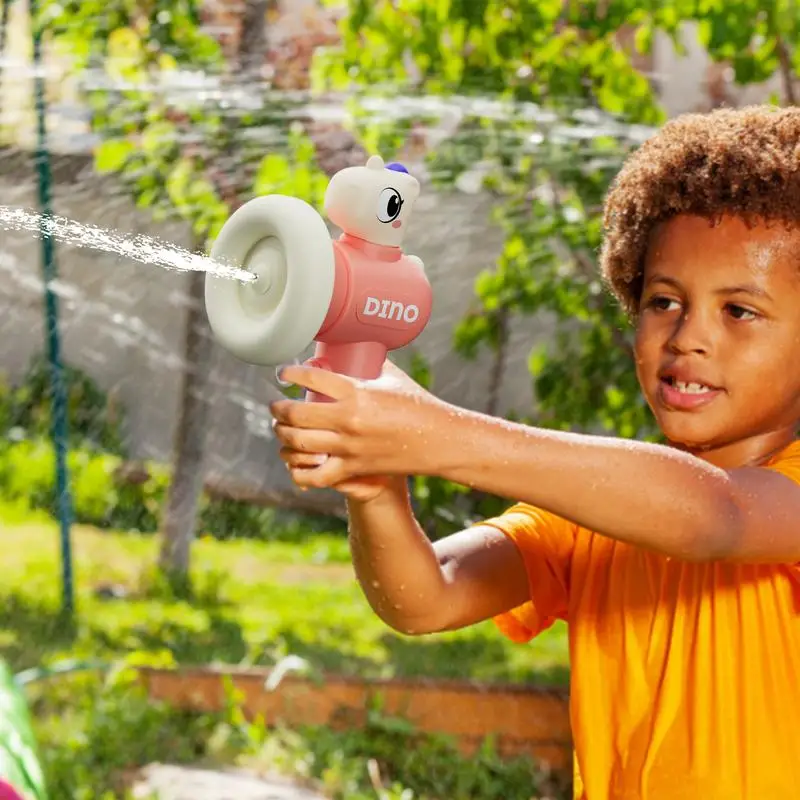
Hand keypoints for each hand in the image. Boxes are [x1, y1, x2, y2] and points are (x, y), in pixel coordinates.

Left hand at [269, 360, 445, 491]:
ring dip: (283, 434)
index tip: (283, 373)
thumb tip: (356, 346)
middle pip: (296, 414)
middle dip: (279, 409)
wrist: (438, 440)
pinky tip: (294, 461)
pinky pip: (315, 474)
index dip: (290, 374)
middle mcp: (348, 420)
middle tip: (276, 405)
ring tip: (280, 428)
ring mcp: (349, 447)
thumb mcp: (393, 377)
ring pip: (299, 443)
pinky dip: (299, 470)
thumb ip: (370, 362)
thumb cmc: (417, 405)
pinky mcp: (353, 468)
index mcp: (357, 392)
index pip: (311, 378)